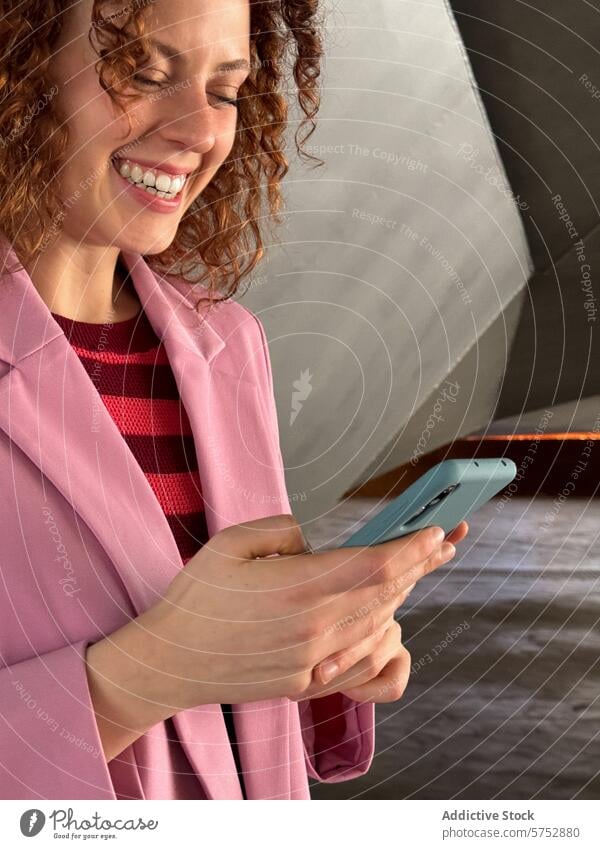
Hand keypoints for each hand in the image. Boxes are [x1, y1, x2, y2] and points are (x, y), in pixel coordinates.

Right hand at [120, 514, 457, 713]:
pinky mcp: (306, 683)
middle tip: (444, 543)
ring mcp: (312, 662)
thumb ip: (282, 531)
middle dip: (420, 565)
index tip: (438, 531)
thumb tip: (315, 542)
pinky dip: (382, 636)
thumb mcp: (231, 543)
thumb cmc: (196, 599)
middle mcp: (313, 629)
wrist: (169, 663)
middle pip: (385, 594)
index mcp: (296, 589)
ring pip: (377, 626)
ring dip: (403, 596)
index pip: (374, 566)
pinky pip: (361, 660)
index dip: (413, 548)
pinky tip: (388, 622)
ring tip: (417, 572)